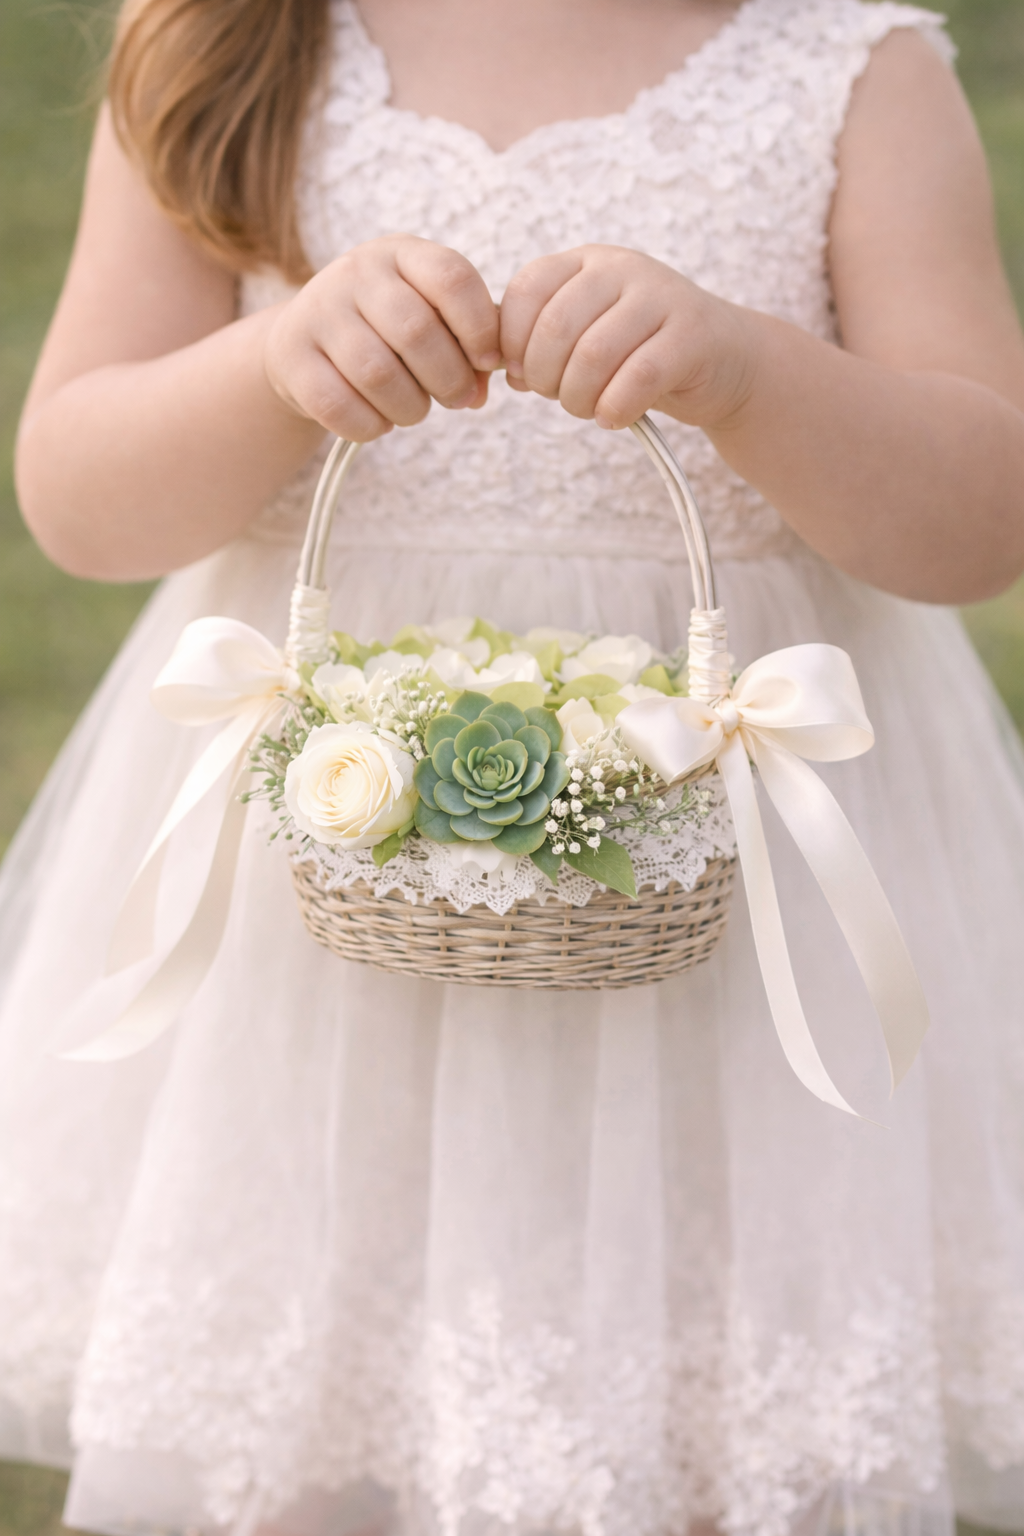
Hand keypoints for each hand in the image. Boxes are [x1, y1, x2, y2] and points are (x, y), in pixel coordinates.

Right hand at [264, 235, 500, 440]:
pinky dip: (370, 426)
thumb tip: (480, 391)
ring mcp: (318, 310)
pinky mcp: (291, 354)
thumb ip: (467, 346)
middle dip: (450, 380)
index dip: (480, 327)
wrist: (304, 342)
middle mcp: (356, 272)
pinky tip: (378, 421)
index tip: (486, 362)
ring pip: (378, 374)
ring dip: (411, 409)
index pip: (452, 278)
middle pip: (417, 332)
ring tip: (414, 411)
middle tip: (456, 398)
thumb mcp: (430, 319)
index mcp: (401, 254)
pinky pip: (339, 405)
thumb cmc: (385, 332)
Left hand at [499, 245, 755, 430]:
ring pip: (594, 355)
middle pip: (555, 328)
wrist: (724, 361)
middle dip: (545, 378)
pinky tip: (614, 417)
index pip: (526, 291)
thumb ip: (538, 339)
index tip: (522, 375)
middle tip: (558, 397)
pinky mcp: (691, 336)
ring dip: (578, 399)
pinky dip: (615, 409)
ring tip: (588, 409)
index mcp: (586, 261)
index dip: (512, 343)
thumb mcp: (585, 334)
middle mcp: (622, 269)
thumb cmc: (639, 352)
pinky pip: (637, 379)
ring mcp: (661, 298)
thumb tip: (492, 362)